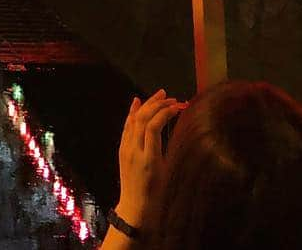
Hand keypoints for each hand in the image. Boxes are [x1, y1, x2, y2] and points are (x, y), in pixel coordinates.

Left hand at [114, 89, 185, 228]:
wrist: (135, 207)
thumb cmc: (156, 194)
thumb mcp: (166, 173)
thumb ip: (166, 150)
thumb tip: (170, 128)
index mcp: (148, 158)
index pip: (153, 127)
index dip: (165, 113)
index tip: (179, 107)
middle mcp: (134, 150)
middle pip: (143, 119)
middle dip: (158, 105)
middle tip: (172, 98)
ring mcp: (126, 148)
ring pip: (134, 120)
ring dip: (148, 104)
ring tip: (160, 95)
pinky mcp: (122, 149)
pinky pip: (127, 126)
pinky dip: (133, 112)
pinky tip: (137, 102)